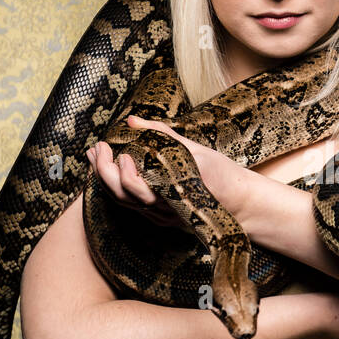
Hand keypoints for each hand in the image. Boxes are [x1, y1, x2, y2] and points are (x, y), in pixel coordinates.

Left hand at [90, 117, 257, 224]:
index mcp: (172, 193)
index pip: (133, 187)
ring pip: (122, 202)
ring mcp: (161, 217)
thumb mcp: (196, 150)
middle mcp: (163, 210)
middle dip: (103, 172)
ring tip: (96, 156)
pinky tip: (110, 171)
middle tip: (97, 149)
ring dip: (104, 179)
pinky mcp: (161, 218)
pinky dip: (115, 188)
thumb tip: (133, 120)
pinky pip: (131, 205)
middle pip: (122, 196)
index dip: (120, 170)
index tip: (118, 149)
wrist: (241, 204)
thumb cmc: (223, 176)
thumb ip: (162, 134)